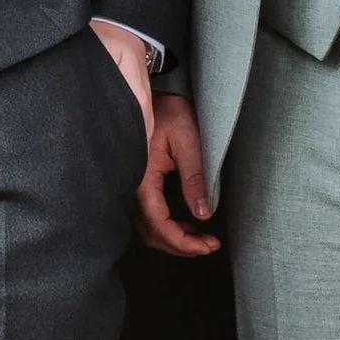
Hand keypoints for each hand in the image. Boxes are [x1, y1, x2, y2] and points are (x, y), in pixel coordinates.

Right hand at [141, 94, 220, 259]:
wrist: (145, 92)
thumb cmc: (167, 111)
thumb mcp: (187, 140)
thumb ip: (195, 178)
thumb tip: (204, 214)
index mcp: (141, 178)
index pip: (158, 225)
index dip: (182, 242)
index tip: (208, 246)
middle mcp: (130, 187)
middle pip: (150, 234)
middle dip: (180, 246)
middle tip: (209, 245)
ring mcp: (130, 186)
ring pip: (146, 229)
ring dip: (172, 238)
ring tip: (201, 237)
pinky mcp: (134, 183)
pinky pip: (146, 216)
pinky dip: (165, 227)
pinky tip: (185, 223)